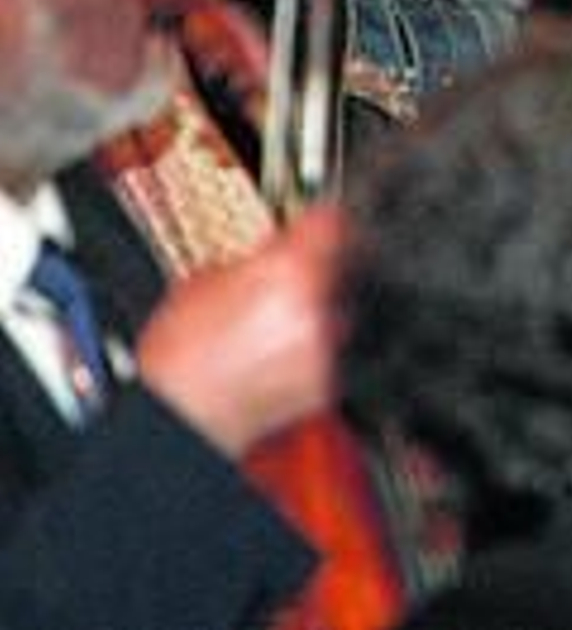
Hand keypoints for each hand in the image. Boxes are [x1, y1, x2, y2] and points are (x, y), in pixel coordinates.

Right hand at [137, 204, 343, 455]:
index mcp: (288, 271)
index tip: (319, 216)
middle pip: (335, 268)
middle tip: (279, 279)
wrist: (178, 413)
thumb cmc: (178, 353)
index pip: (331, 222)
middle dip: (312, 270)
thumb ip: (254, 257)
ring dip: (310, 310)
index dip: (322, 217)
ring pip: (332, 309)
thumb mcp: (205, 279)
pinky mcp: (324, 378)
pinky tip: (269, 351)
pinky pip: (325, 347)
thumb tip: (275, 247)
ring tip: (265, 323)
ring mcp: (324, 344)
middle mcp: (316, 306)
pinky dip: (305, 345)